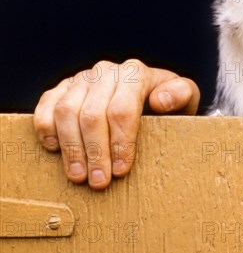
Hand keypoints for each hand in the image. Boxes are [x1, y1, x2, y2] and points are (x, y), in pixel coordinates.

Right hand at [34, 59, 199, 189]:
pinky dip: (46, 129)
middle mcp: (106, 71)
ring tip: (80, 175)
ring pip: (66, 112)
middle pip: (92, 115)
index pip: (122, 110)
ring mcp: (82, 78)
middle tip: (99, 181)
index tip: (122, 169)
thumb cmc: (168, 102)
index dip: (121, 143)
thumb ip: (181, 94)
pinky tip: (55, 150)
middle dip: (96, 152)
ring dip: (71, 148)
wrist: (148, 94)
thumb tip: (161, 100)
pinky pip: (46, 106)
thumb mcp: (185, 98)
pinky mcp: (62, 88)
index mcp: (135, 72)